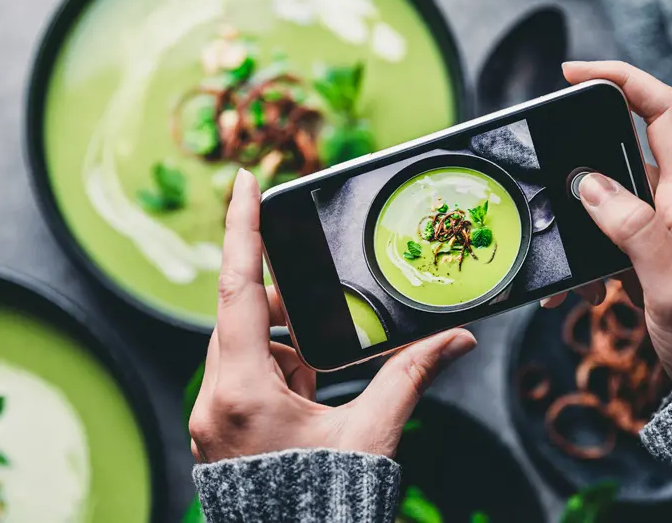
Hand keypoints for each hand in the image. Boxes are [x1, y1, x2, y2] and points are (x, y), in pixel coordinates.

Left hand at [188, 169, 476, 462]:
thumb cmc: (330, 503)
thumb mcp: (373, 433)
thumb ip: (411, 375)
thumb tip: (457, 340)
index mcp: (243, 393)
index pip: (237, 289)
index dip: (242, 228)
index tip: (244, 180)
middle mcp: (215, 400)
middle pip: (241, 316)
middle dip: (281, 299)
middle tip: (316, 292)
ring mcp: (214, 416)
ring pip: (242, 346)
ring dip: (282, 341)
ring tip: (319, 363)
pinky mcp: (222, 428)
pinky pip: (244, 374)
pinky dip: (277, 366)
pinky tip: (309, 384)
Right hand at [542, 61, 671, 385]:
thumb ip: (635, 231)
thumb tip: (589, 185)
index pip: (664, 110)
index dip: (623, 79)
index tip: (575, 74)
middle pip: (627, 143)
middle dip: (581, 148)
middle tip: (542, 158)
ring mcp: (661, 227)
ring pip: (607, 193)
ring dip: (573, 213)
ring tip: (552, 244)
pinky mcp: (645, 253)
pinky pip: (603, 234)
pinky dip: (579, 253)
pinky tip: (569, 287)